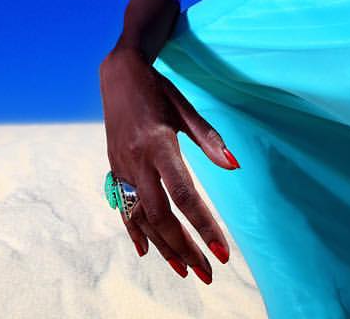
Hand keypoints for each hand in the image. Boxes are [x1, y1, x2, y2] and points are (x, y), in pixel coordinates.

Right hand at [99, 48, 239, 283]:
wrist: (118, 75)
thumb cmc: (158, 90)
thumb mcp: (186, 108)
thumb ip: (210, 139)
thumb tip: (235, 166)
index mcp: (159, 144)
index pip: (185, 195)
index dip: (204, 225)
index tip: (222, 251)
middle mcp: (138, 160)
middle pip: (161, 215)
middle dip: (185, 247)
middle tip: (207, 273)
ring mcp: (123, 166)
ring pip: (141, 217)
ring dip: (163, 247)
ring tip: (185, 270)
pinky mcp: (115, 168)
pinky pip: (123, 206)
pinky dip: (134, 232)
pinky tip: (147, 253)